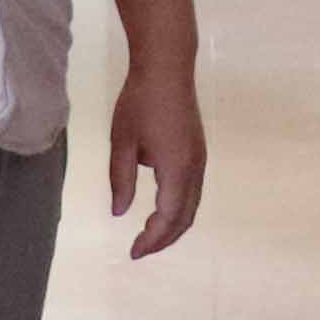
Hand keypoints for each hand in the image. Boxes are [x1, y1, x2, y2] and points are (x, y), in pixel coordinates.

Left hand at [104, 60, 204, 257]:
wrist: (167, 67)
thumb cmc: (140, 102)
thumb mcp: (122, 142)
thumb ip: (121, 180)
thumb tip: (119, 212)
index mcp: (176, 169)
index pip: (167, 218)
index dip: (151, 239)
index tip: (132, 253)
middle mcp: (194, 168)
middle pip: (185, 217)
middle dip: (164, 238)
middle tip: (139, 250)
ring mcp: (200, 159)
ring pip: (192, 205)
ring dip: (173, 225)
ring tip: (149, 235)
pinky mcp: (198, 151)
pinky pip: (192, 191)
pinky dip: (178, 208)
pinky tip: (161, 209)